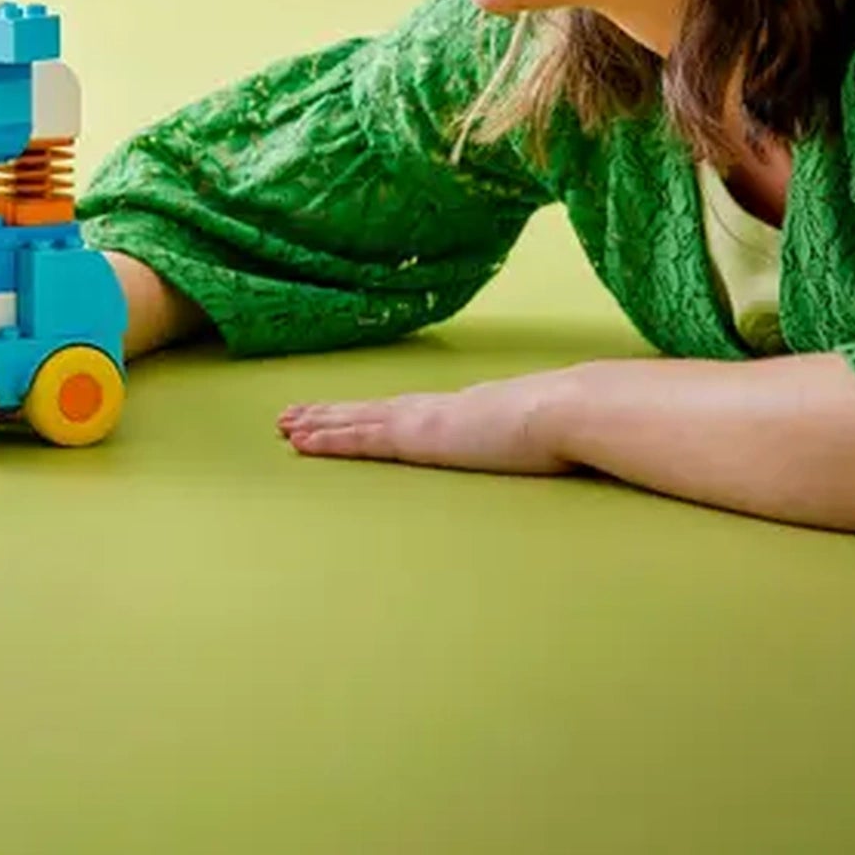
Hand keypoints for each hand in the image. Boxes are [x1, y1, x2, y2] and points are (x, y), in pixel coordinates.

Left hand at [277, 369, 575, 475]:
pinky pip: (359, 438)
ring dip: (318, 424)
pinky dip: (327, 439)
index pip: (405, 410)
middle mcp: (435, 409)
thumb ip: (540, 438)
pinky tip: (300, 441)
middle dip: (330, 414)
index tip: (349, 412)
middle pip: (370, 410)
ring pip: (355, 421)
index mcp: (464, 409)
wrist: (569, 411)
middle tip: (290, 416)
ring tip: (284, 426)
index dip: (372, 411)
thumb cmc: (571, 424)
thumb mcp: (548, 435)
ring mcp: (422, 420)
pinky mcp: (414, 437)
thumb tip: (561, 445)